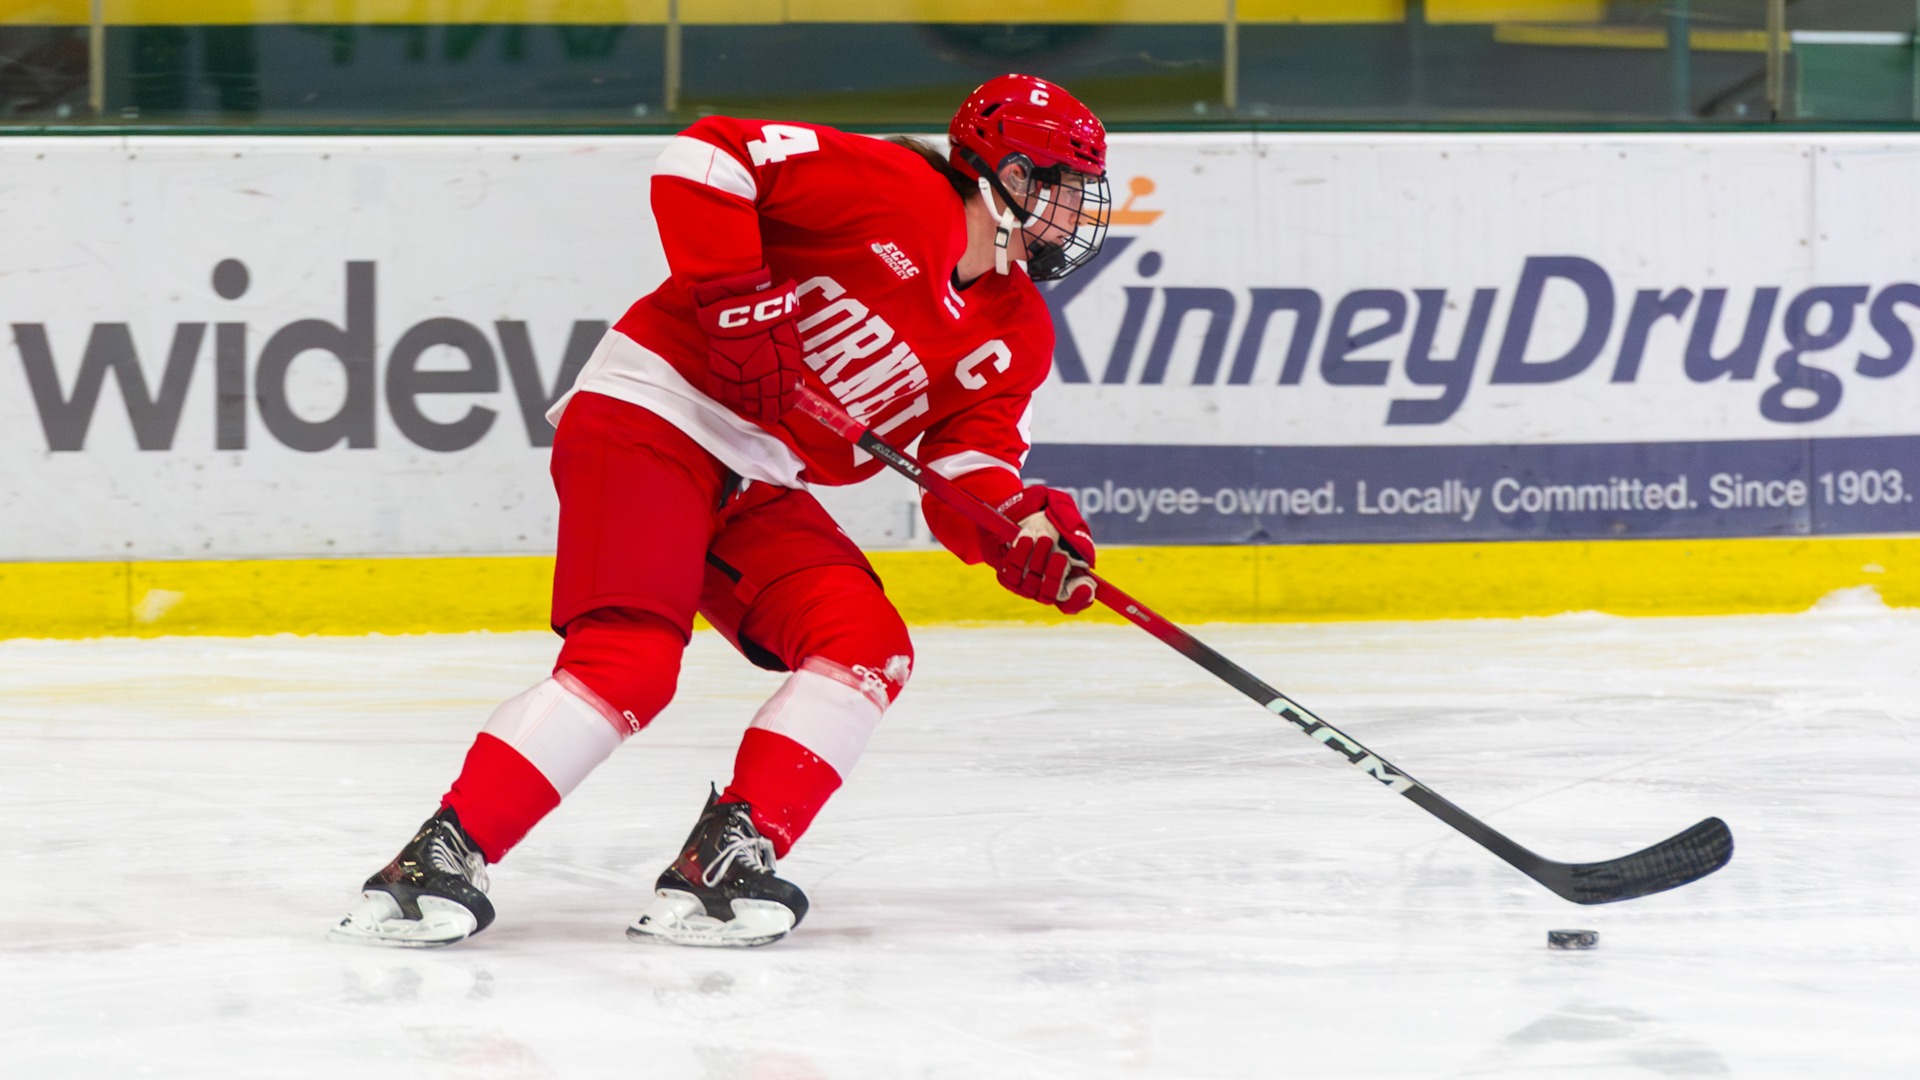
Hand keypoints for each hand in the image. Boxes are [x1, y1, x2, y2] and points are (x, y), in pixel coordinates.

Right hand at [692, 268, 802, 423]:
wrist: (742, 303)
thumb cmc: (770, 315)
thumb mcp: (791, 336)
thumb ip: (793, 360)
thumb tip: (796, 379)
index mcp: (782, 370)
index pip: (785, 396)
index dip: (784, 405)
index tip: (783, 408)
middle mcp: (761, 377)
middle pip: (764, 402)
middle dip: (767, 410)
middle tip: (767, 414)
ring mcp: (738, 374)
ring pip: (743, 399)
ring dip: (748, 404)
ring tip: (750, 407)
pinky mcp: (718, 368)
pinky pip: (719, 388)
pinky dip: (723, 393)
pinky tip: (728, 394)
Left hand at [987, 486, 1096, 613]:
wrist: (1023, 512)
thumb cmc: (1053, 520)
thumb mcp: (1070, 524)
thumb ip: (1080, 541)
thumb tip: (1085, 560)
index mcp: (1068, 580)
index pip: (1073, 602)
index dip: (1080, 599)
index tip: (1086, 586)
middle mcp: (1046, 588)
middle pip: (1051, 595)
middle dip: (1056, 575)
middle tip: (1061, 556)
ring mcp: (1026, 585)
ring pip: (1031, 584)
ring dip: (1038, 559)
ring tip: (1043, 536)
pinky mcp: (1009, 577)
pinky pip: (1012, 572)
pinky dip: (1020, 554)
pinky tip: (1025, 536)